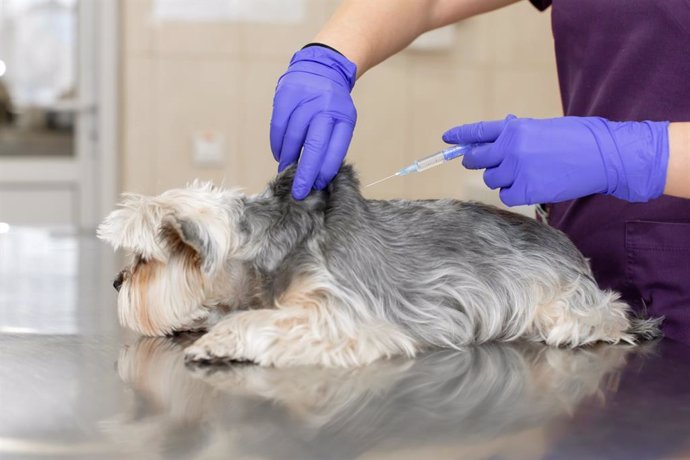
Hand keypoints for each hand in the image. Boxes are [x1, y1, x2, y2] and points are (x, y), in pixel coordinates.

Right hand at [270, 45, 356, 199]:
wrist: (321, 68)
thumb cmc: (332, 104)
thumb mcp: (341, 121)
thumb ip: (332, 144)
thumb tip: (318, 176)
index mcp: (344, 117)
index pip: (336, 149)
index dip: (325, 170)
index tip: (317, 185)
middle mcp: (326, 108)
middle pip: (315, 146)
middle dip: (305, 173)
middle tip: (298, 192)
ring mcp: (305, 100)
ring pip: (293, 138)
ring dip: (289, 159)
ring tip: (287, 171)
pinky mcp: (286, 95)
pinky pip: (278, 127)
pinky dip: (277, 145)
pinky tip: (280, 154)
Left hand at [442, 115, 669, 205]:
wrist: (604, 156)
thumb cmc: (578, 138)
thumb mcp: (543, 128)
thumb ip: (518, 133)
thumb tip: (498, 136)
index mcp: (514, 129)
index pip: (478, 132)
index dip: (460, 136)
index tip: (447, 138)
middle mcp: (510, 148)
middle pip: (477, 160)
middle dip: (477, 161)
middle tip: (483, 163)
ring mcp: (516, 170)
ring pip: (492, 179)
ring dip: (502, 178)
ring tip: (526, 172)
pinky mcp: (525, 190)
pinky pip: (505, 195)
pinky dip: (514, 193)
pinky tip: (531, 186)